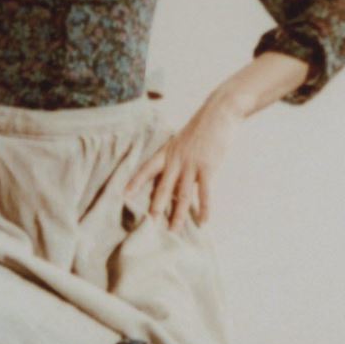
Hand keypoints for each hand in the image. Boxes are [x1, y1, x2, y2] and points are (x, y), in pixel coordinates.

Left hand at [126, 97, 239, 230]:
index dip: (136, 181)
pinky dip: (204, 208)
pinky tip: (202, 221)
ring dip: (178, 214)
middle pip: (163, 187)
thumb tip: (175, 173)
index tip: (124, 194)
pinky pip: (204, 193)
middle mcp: (176, 160)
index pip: (147, 169)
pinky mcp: (208, 168)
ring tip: (173, 230)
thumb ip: (177, 155)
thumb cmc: (202, 126)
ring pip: (183, 195)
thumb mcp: (183, 139)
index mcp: (168, 151)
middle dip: (155, 207)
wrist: (219, 113)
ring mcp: (192, 165)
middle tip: (148, 224)